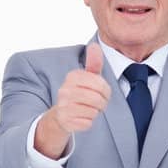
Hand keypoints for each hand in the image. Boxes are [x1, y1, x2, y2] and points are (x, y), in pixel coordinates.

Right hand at [34, 41, 110, 158]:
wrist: (61, 115)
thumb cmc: (79, 94)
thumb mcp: (86, 77)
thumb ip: (93, 63)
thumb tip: (94, 45)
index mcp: (72, 77)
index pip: (100, 84)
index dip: (106, 91)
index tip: (102, 93)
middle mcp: (65, 89)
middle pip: (97, 98)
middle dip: (102, 103)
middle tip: (98, 104)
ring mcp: (63, 105)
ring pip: (93, 111)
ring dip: (95, 112)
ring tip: (89, 110)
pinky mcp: (65, 120)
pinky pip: (87, 122)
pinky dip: (88, 122)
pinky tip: (82, 118)